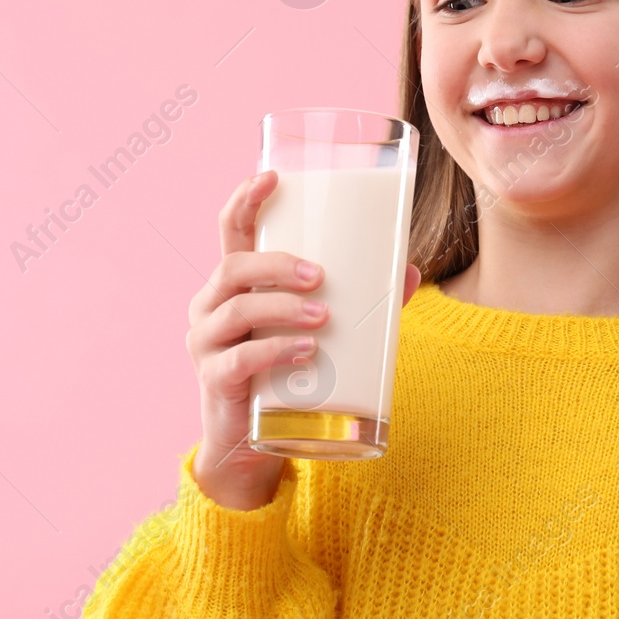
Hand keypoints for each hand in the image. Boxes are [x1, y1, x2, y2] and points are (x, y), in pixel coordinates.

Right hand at [186, 169, 420, 509]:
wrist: (255, 441)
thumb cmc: (287, 369)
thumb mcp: (320, 327)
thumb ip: (362, 298)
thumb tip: (411, 269)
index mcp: (236, 282)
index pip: (231, 229)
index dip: (245, 199)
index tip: (270, 176)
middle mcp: (211, 304)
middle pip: (233, 266)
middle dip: (277, 265)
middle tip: (320, 275)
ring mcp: (207, 343)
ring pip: (235, 310)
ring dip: (282, 308)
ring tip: (323, 316)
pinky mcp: (215, 381)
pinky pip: (239, 361)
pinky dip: (274, 352)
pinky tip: (305, 351)